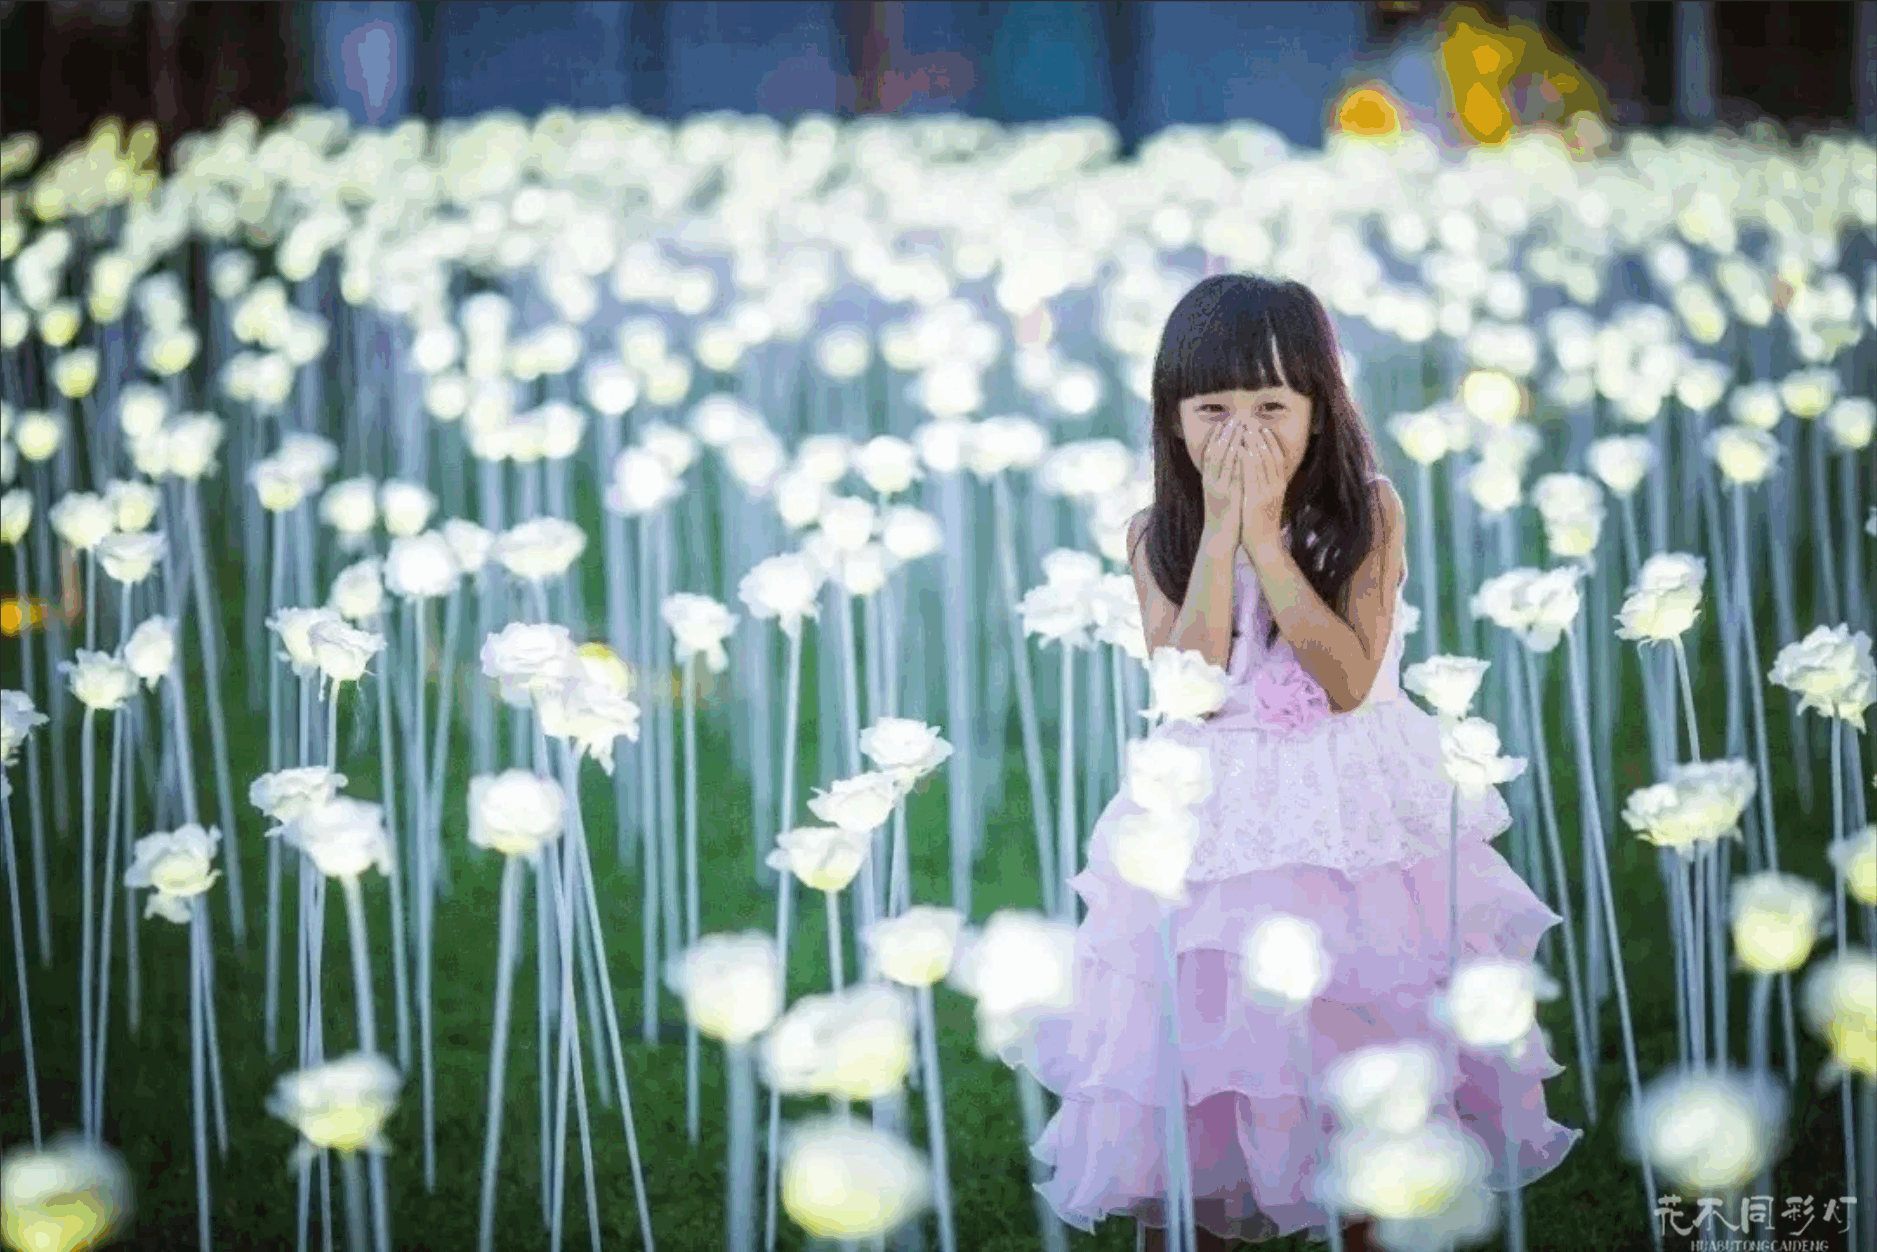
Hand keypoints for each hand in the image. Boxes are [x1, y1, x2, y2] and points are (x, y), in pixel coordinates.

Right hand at [1199, 417, 1248, 539]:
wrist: (1218, 538)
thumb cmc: (1221, 517)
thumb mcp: (1218, 494)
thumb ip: (1222, 478)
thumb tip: (1230, 463)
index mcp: (1207, 480)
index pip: (1210, 453)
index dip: (1216, 437)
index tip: (1224, 422)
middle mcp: (1210, 482)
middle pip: (1216, 452)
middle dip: (1226, 435)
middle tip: (1234, 418)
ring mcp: (1218, 489)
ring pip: (1224, 461)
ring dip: (1232, 443)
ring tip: (1240, 428)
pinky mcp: (1228, 497)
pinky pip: (1233, 475)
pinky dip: (1238, 461)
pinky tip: (1245, 450)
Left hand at [1242, 424, 1301, 551]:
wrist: (1264, 545)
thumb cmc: (1263, 523)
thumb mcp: (1269, 501)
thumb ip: (1267, 486)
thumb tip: (1262, 471)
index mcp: (1279, 486)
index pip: (1277, 458)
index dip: (1271, 442)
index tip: (1264, 428)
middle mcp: (1275, 487)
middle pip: (1270, 457)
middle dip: (1261, 439)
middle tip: (1253, 423)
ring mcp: (1266, 494)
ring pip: (1261, 464)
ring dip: (1253, 445)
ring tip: (1246, 430)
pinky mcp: (1255, 501)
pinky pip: (1250, 477)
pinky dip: (1246, 462)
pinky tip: (1241, 451)